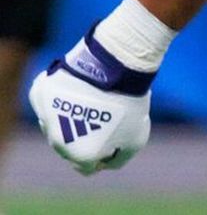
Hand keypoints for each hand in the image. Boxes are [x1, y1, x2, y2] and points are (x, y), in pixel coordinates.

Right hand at [27, 30, 154, 174]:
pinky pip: (49, 103)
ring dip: (71, 118)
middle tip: (105, 116)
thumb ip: (117, 159)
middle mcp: (57, 141)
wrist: (115, 68)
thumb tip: (102, 164)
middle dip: (85, 137)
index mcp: (79, 156)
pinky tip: (79, 89)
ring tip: (94, 100)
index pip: (87, 167)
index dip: (102, 155)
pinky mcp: (40, 97)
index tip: (113, 136)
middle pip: (69, 147)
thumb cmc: (128, 105)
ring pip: (57, 125)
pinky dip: (62, 99)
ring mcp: (46, 118)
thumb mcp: (136, 139)